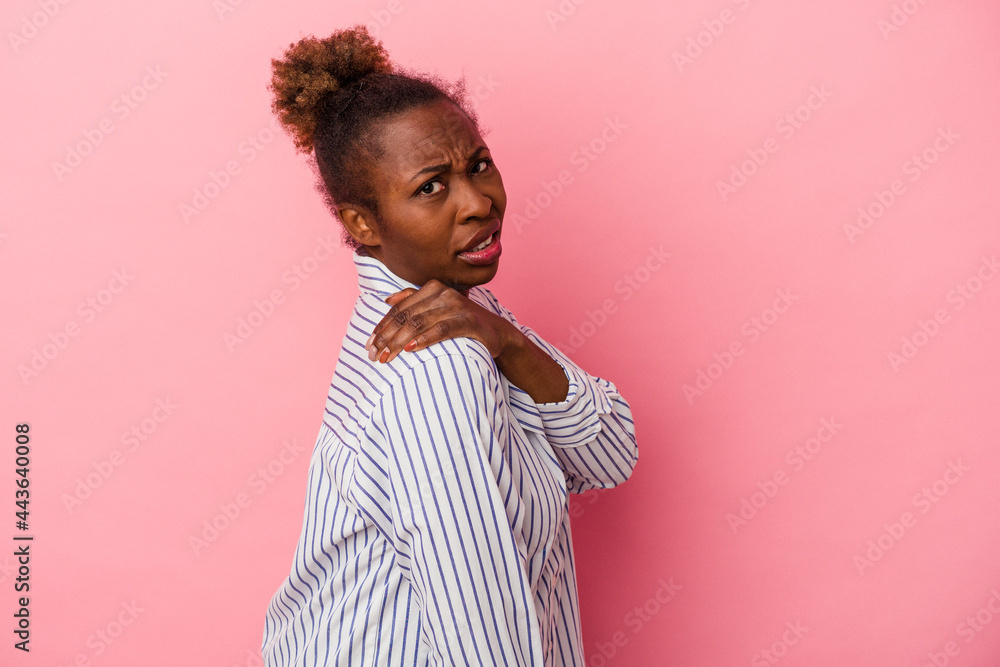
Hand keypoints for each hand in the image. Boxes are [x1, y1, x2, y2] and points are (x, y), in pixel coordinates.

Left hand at [365, 280, 518, 363]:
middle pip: (406, 316)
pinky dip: (425, 339)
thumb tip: (387, 300)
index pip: (399, 308)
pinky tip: (411, 349)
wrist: (498, 333)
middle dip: (386, 336)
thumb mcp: (437, 308)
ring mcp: (456, 306)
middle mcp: (443, 293)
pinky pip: (442, 329)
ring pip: (419, 323)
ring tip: (387, 357)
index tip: (369, 343)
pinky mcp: (469, 321)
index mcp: (432, 288)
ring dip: (399, 341)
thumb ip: (414, 301)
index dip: (382, 326)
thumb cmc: (463, 322)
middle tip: (373, 355)